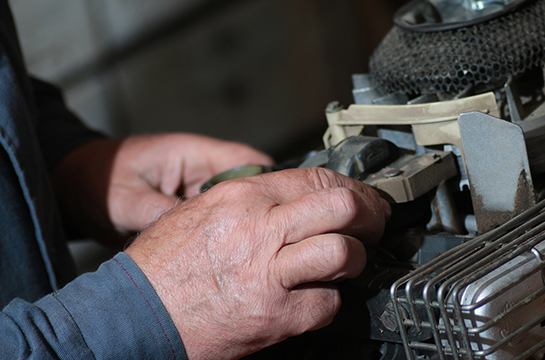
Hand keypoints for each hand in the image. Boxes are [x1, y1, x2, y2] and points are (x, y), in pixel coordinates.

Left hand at [53, 133, 273, 244]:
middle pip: (256, 188)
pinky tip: (230, 258)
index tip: (282, 216)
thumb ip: (163, 215)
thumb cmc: (96, 182)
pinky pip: (223, 219)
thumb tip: (201, 240)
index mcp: (195, 153)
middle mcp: (205, 168)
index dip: (275, 188)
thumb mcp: (127, 201)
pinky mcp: (195, 206)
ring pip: (243, 206)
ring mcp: (202, 188)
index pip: (253, 163)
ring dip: (247, 226)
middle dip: (265, 213)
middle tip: (270, 244)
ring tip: (253, 254)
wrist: (74, 185)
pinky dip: (229, 235)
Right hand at [125, 168, 390, 358]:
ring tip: (349, 264)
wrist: (133, 315)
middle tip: (375, 226)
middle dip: (371, 216)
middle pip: (343, 207)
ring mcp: (268, 274)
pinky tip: (317, 298)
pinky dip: (329, 302)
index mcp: (242, 196)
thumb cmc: (162, 266)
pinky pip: (327, 303)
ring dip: (356, 260)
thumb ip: (251, 199)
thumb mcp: (201, 210)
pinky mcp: (273, 316)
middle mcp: (259, 228)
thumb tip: (297, 196)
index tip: (362, 200)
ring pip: (344, 252)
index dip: (353, 189)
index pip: (317, 178)